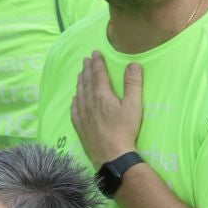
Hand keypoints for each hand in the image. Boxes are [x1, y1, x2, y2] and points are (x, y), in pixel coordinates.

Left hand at [71, 53, 141, 167]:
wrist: (111, 155)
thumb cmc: (124, 130)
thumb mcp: (133, 106)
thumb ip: (133, 84)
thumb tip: (133, 64)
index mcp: (102, 95)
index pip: (98, 74)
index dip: (97, 62)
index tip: (95, 53)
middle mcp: (88, 102)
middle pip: (86, 81)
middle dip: (87, 69)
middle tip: (86, 60)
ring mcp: (82, 115)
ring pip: (79, 93)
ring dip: (80, 82)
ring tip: (81, 74)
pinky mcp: (79, 126)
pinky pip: (74, 108)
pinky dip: (75, 99)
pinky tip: (75, 98)